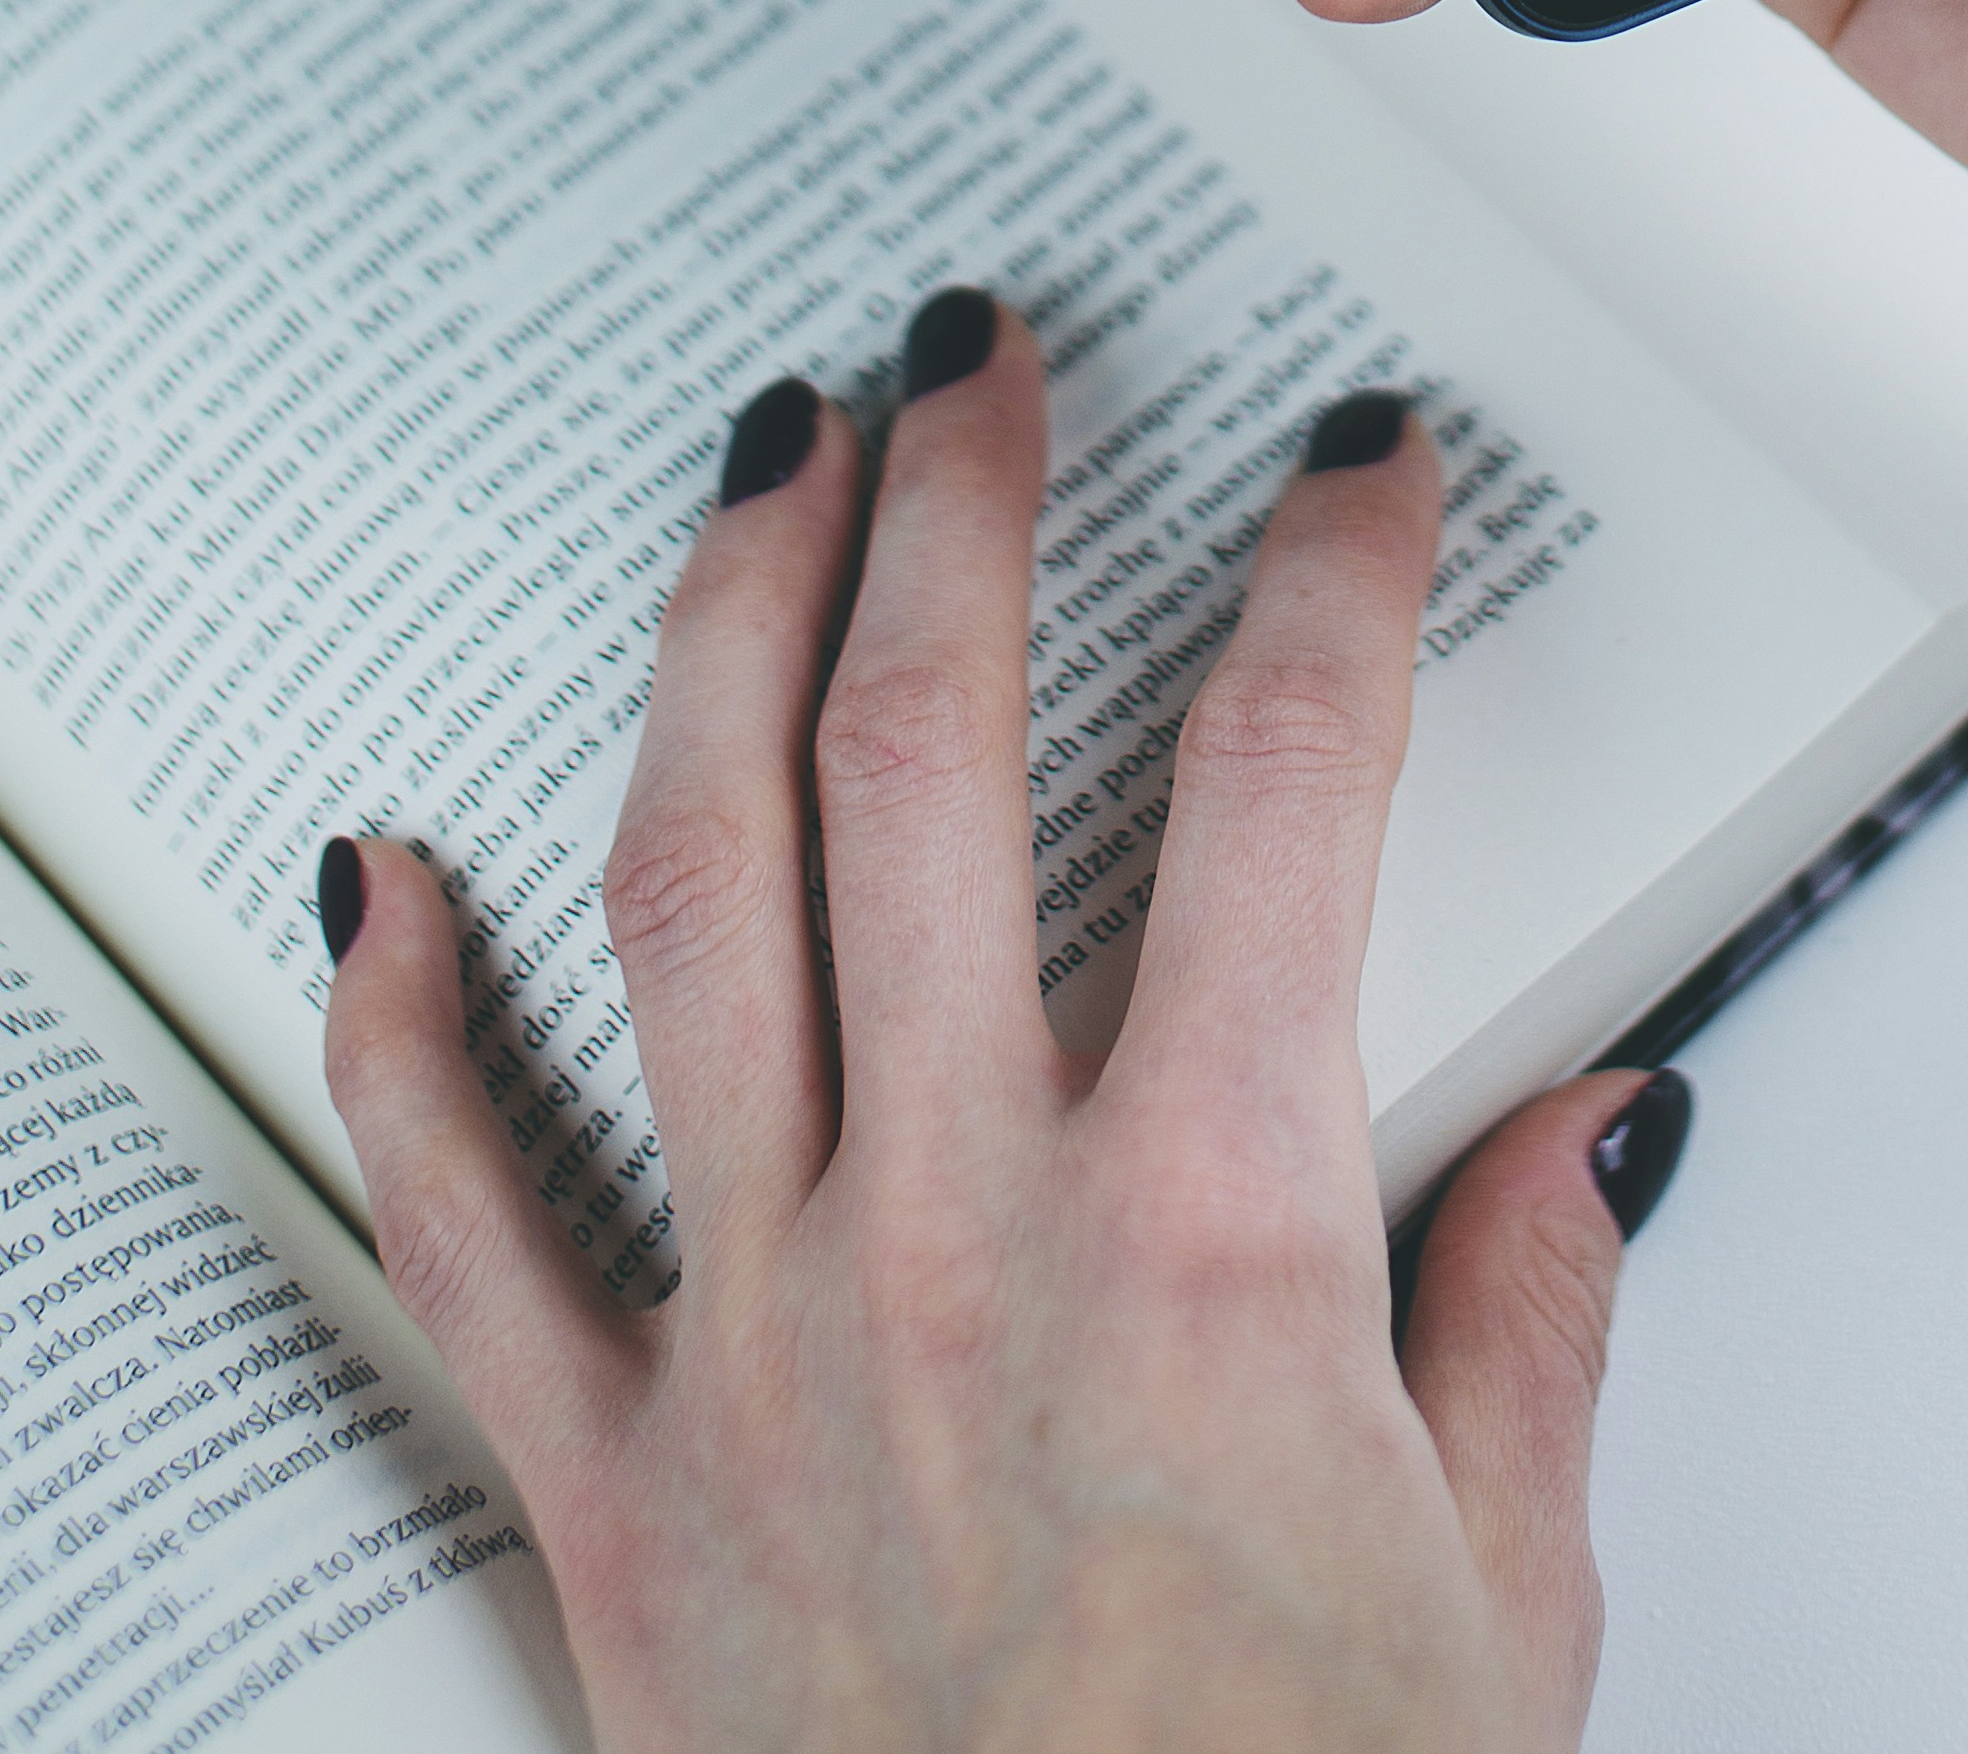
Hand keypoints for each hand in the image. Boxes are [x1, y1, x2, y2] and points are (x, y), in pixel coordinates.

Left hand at [319, 327, 1682, 1751]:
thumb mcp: (1504, 1618)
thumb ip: (1534, 1326)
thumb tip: (1599, 1129)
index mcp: (1214, 1243)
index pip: (1287, 784)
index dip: (1334, 577)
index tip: (1356, 468)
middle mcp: (961, 1237)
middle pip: (930, 754)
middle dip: (962, 504)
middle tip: (982, 350)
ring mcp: (761, 1341)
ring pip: (695, 887)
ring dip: (724, 637)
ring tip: (758, 470)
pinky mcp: (611, 1487)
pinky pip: (463, 1220)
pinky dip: (398, 1033)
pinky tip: (368, 873)